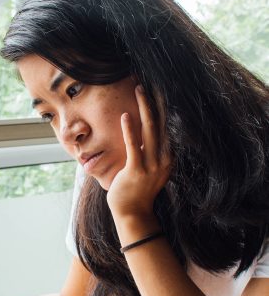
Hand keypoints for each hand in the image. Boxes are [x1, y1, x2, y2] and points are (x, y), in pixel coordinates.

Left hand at [106, 85, 170, 220]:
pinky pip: (135, 146)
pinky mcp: (136, 170)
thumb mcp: (148, 169)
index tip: (160, 88)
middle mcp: (164, 159)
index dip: (164, 107)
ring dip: (145, 108)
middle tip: (154, 80)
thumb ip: (148, 152)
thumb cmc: (136, 191)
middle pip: (163, 123)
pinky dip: (130, 130)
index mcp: (167, 157)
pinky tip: (127, 115)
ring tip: (140, 89)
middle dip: (158, 101)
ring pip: (150, 130)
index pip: (168, 126)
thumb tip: (142, 135)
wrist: (133, 214)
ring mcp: (151, 165)